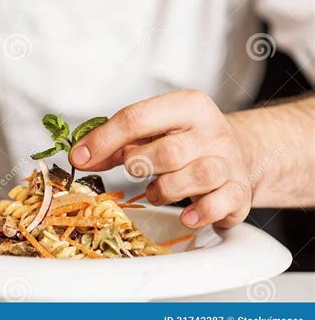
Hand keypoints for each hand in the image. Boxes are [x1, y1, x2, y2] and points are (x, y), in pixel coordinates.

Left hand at [69, 90, 252, 228]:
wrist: (240, 152)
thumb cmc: (189, 140)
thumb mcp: (155, 131)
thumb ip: (120, 143)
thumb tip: (81, 155)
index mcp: (187, 105)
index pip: (137, 118)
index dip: (103, 140)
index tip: (80, 157)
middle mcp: (211, 129)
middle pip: (168, 150)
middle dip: (140, 165)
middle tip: (135, 170)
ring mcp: (229, 160)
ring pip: (195, 176)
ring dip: (165, 190)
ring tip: (158, 190)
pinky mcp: (239, 191)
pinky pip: (220, 203)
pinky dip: (199, 212)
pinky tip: (187, 214)